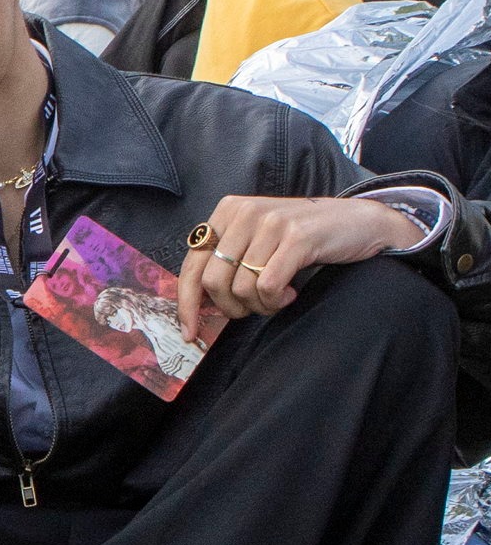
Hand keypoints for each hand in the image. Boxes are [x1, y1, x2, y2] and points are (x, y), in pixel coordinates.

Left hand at [179, 194, 421, 343]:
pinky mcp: (297, 237)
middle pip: (213, 281)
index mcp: (226, 211)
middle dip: (231, 308)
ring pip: (242, 287)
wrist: (358, 222)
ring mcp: (270, 223)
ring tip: (278, 297)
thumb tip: (197, 304)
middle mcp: (243, 212)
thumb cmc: (303, 239)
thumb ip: (227, 262)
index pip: (192, 265)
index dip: (187, 304)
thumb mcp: (257, 241)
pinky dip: (276, 300)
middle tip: (253, 309)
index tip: (188, 332)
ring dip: (260, 306)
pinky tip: (290, 293)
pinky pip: (268, 286)